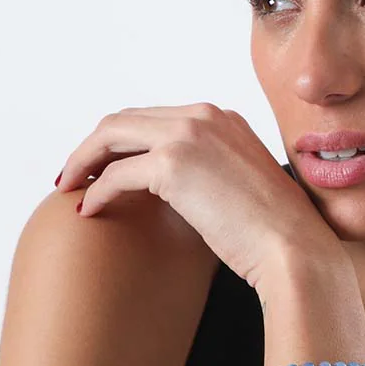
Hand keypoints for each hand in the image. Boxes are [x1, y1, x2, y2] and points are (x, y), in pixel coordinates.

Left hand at [55, 102, 340, 289]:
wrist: (294, 249)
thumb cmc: (276, 233)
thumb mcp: (242, 188)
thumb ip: (213, 174)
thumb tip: (184, 193)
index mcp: (223, 118)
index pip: (155, 117)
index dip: (122, 140)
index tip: (103, 165)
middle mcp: (205, 116)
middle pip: (126, 118)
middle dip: (94, 146)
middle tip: (75, 176)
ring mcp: (189, 135)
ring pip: (110, 135)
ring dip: (83, 161)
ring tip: (70, 189)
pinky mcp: (173, 164)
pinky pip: (115, 173)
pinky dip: (96, 191)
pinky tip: (89, 211)